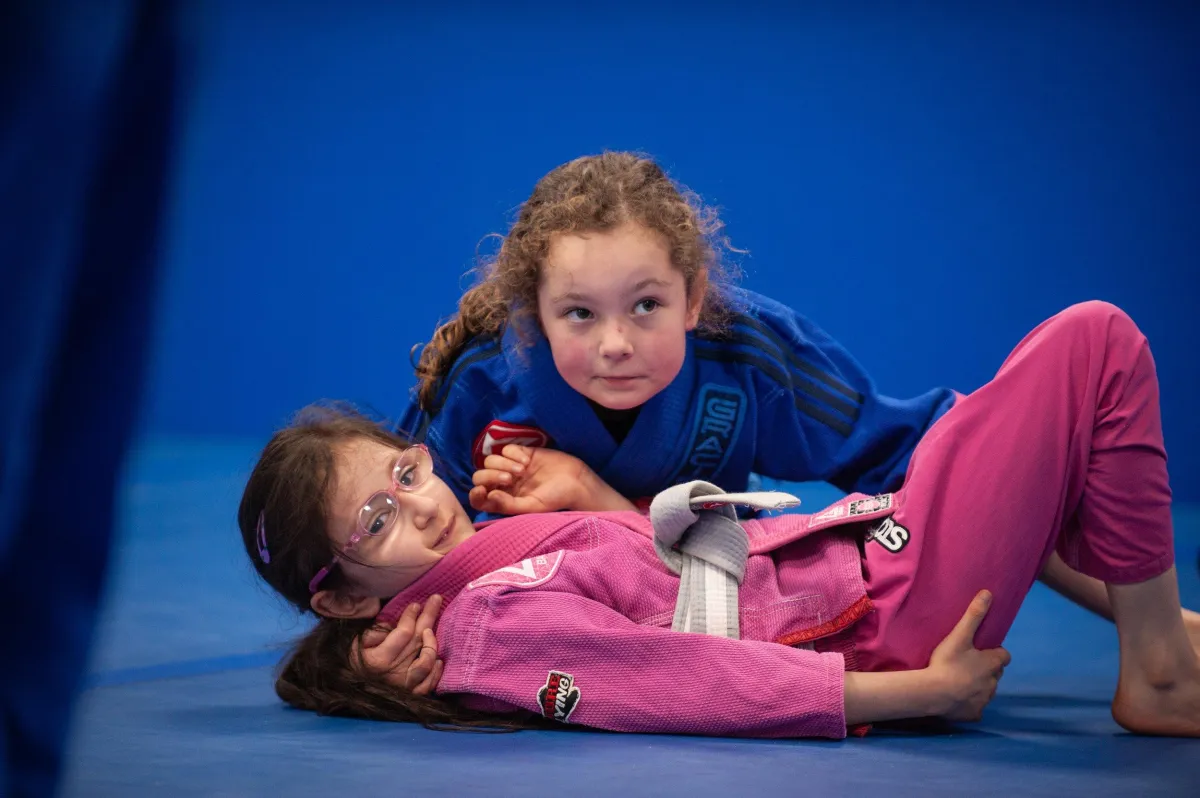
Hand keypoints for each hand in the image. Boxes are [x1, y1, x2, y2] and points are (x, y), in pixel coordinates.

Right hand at [354, 595, 444, 694]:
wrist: (349, 693)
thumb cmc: (351, 665)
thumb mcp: (356, 645)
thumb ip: (375, 633)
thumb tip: (394, 626)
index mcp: (380, 659)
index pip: (404, 632)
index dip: (410, 616)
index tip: (415, 604)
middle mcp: (396, 673)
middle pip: (418, 641)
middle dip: (428, 616)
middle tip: (436, 599)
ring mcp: (405, 686)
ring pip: (426, 662)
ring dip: (432, 643)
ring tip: (431, 629)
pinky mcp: (410, 696)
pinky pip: (428, 685)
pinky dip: (435, 673)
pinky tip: (439, 660)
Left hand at [469, 444, 591, 514]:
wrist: (576, 481)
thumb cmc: (555, 499)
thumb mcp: (532, 507)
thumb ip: (508, 505)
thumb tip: (489, 494)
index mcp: (503, 500)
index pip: (478, 498)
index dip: (475, 494)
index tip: (483, 491)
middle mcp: (503, 484)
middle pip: (480, 476)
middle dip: (491, 475)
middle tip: (510, 478)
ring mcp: (511, 467)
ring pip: (490, 460)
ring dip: (504, 463)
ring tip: (523, 470)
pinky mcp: (521, 453)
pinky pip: (506, 448)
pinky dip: (514, 453)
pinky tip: (527, 460)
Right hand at [926, 590, 1011, 721]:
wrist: (934, 693)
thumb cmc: (948, 663)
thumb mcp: (960, 636)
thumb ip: (974, 615)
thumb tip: (988, 593)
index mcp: (992, 664)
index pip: (1004, 657)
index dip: (995, 653)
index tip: (982, 651)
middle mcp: (994, 683)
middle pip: (995, 674)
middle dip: (987, 670)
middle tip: (967, 665)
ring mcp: (985, 700)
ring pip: (986, 691)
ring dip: (978, 687)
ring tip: (960, 682)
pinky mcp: (975, 714)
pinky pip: (976, 708)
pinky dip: (970, 704)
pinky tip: (957, 700)